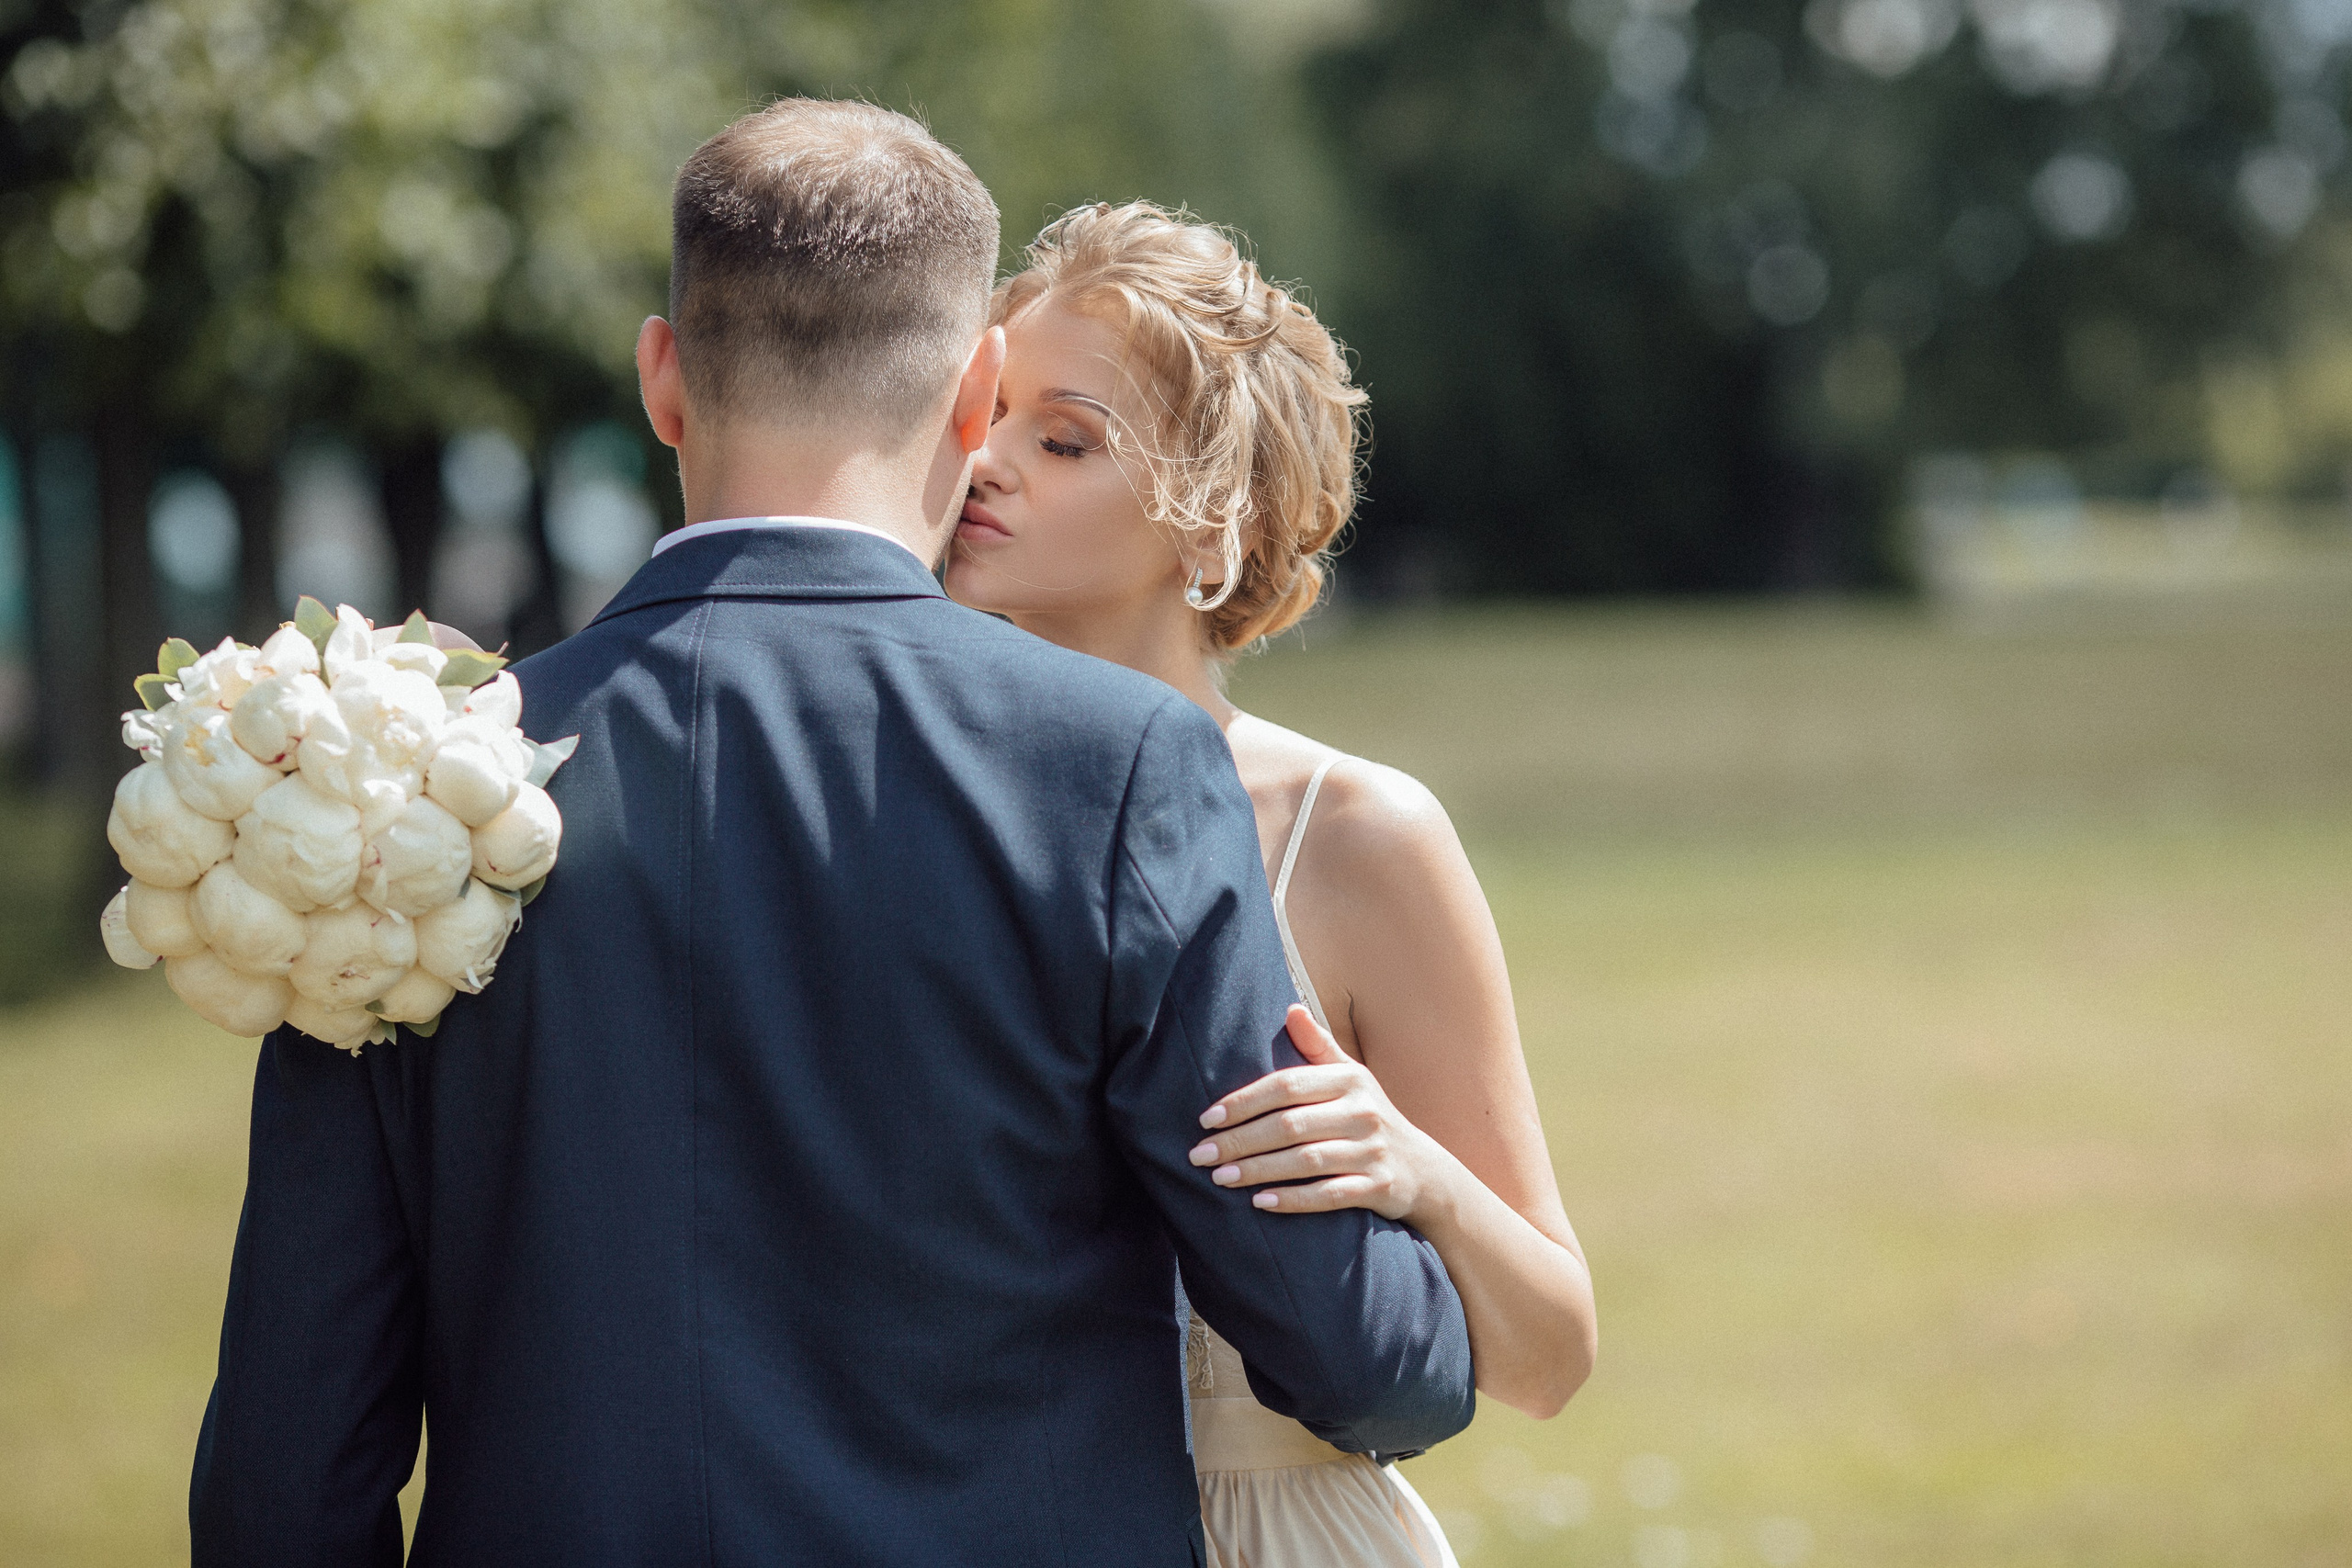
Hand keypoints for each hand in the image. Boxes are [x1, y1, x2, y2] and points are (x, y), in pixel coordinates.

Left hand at [1189, 1005, 1442, 1219]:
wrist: (1424, 1169)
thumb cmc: (1368, 1116)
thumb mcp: (1351, 1077)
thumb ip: (1318, 1046)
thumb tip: (1290, 1008)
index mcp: (1349, 1079)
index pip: (1287, 1085)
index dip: (1244, 1101)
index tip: (1206, 1118)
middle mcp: (1363, 1112)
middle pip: (1290, 1125)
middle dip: (1240, 1140)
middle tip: (1200, 1155)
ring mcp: (1372, 1151)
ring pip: (1306, 1161)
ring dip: (1258, 1170)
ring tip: (1220, 1178)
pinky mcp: (1379, 1187)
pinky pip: (1330, 1195)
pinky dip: (1294, 1199)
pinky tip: (1260, 1203)